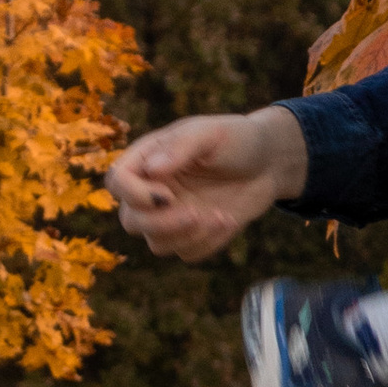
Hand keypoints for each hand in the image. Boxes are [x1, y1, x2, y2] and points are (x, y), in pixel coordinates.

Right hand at [107, 107, 306, 258]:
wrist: (270, 162)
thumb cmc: (237, 139)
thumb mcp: (212, 133)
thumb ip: (181, 147)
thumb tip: (152, 169)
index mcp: (149, 159)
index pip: (117, 182)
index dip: (134, 195)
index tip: (168, 194)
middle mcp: (154, 190)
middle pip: (131, 221)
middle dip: (161, 224)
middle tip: (196, 213)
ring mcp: (172, 215)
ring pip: (158, 244)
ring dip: (189, 236)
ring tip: (222, 216)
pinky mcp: (193, 235)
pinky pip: (189, 253)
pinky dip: (210, 242)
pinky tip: (229, 220)